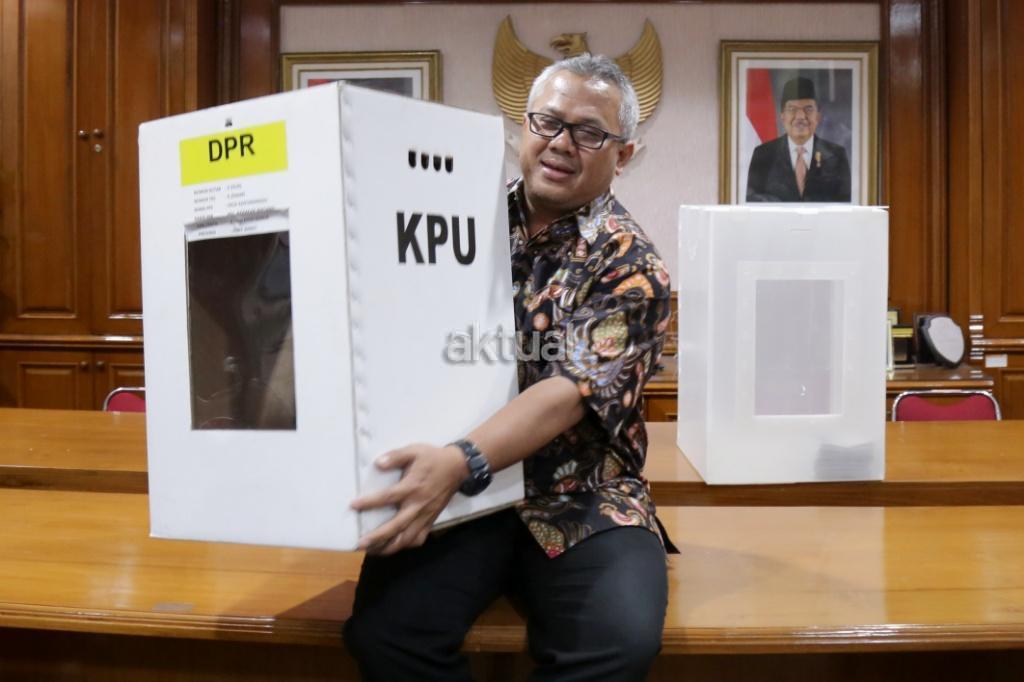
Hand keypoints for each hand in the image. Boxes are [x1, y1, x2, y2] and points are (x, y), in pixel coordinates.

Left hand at [350, 443, 468, 554]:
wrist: (458, 467)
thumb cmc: (433, 458)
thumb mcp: (414, 451)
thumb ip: (396, 456)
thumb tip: (378, 464)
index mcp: (412, 487)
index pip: (388, 497)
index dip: (370, 503)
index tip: (354, 506)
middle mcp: (418, 505)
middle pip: (396, 526)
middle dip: (377, 537)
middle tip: (360, 543)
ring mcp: (425, 515)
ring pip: (407, 538)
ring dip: (389, 547)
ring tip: (372, 550)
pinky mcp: (431, 520)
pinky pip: (418, 539)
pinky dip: (405, 545)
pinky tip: (394, 546)